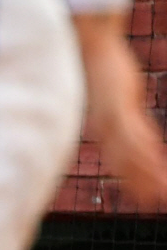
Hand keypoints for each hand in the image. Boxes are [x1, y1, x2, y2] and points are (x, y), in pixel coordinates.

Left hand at [77, 16, 166, 209]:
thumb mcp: (115, 93)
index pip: (117, 158)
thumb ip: (123, 110)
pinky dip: (148, 155)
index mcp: (103, 124)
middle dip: (138, 183)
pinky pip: (136, 138)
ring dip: (148, 175)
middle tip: (152, 203)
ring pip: (132, 156)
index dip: (129, 177)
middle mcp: (105, 126)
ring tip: (163, 193)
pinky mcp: (119, 109)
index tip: (141, 195)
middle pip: (123, 163)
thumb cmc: (100, 66)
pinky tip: (160, 167)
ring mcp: (112, 120)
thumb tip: (129, 116)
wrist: (91, 46)